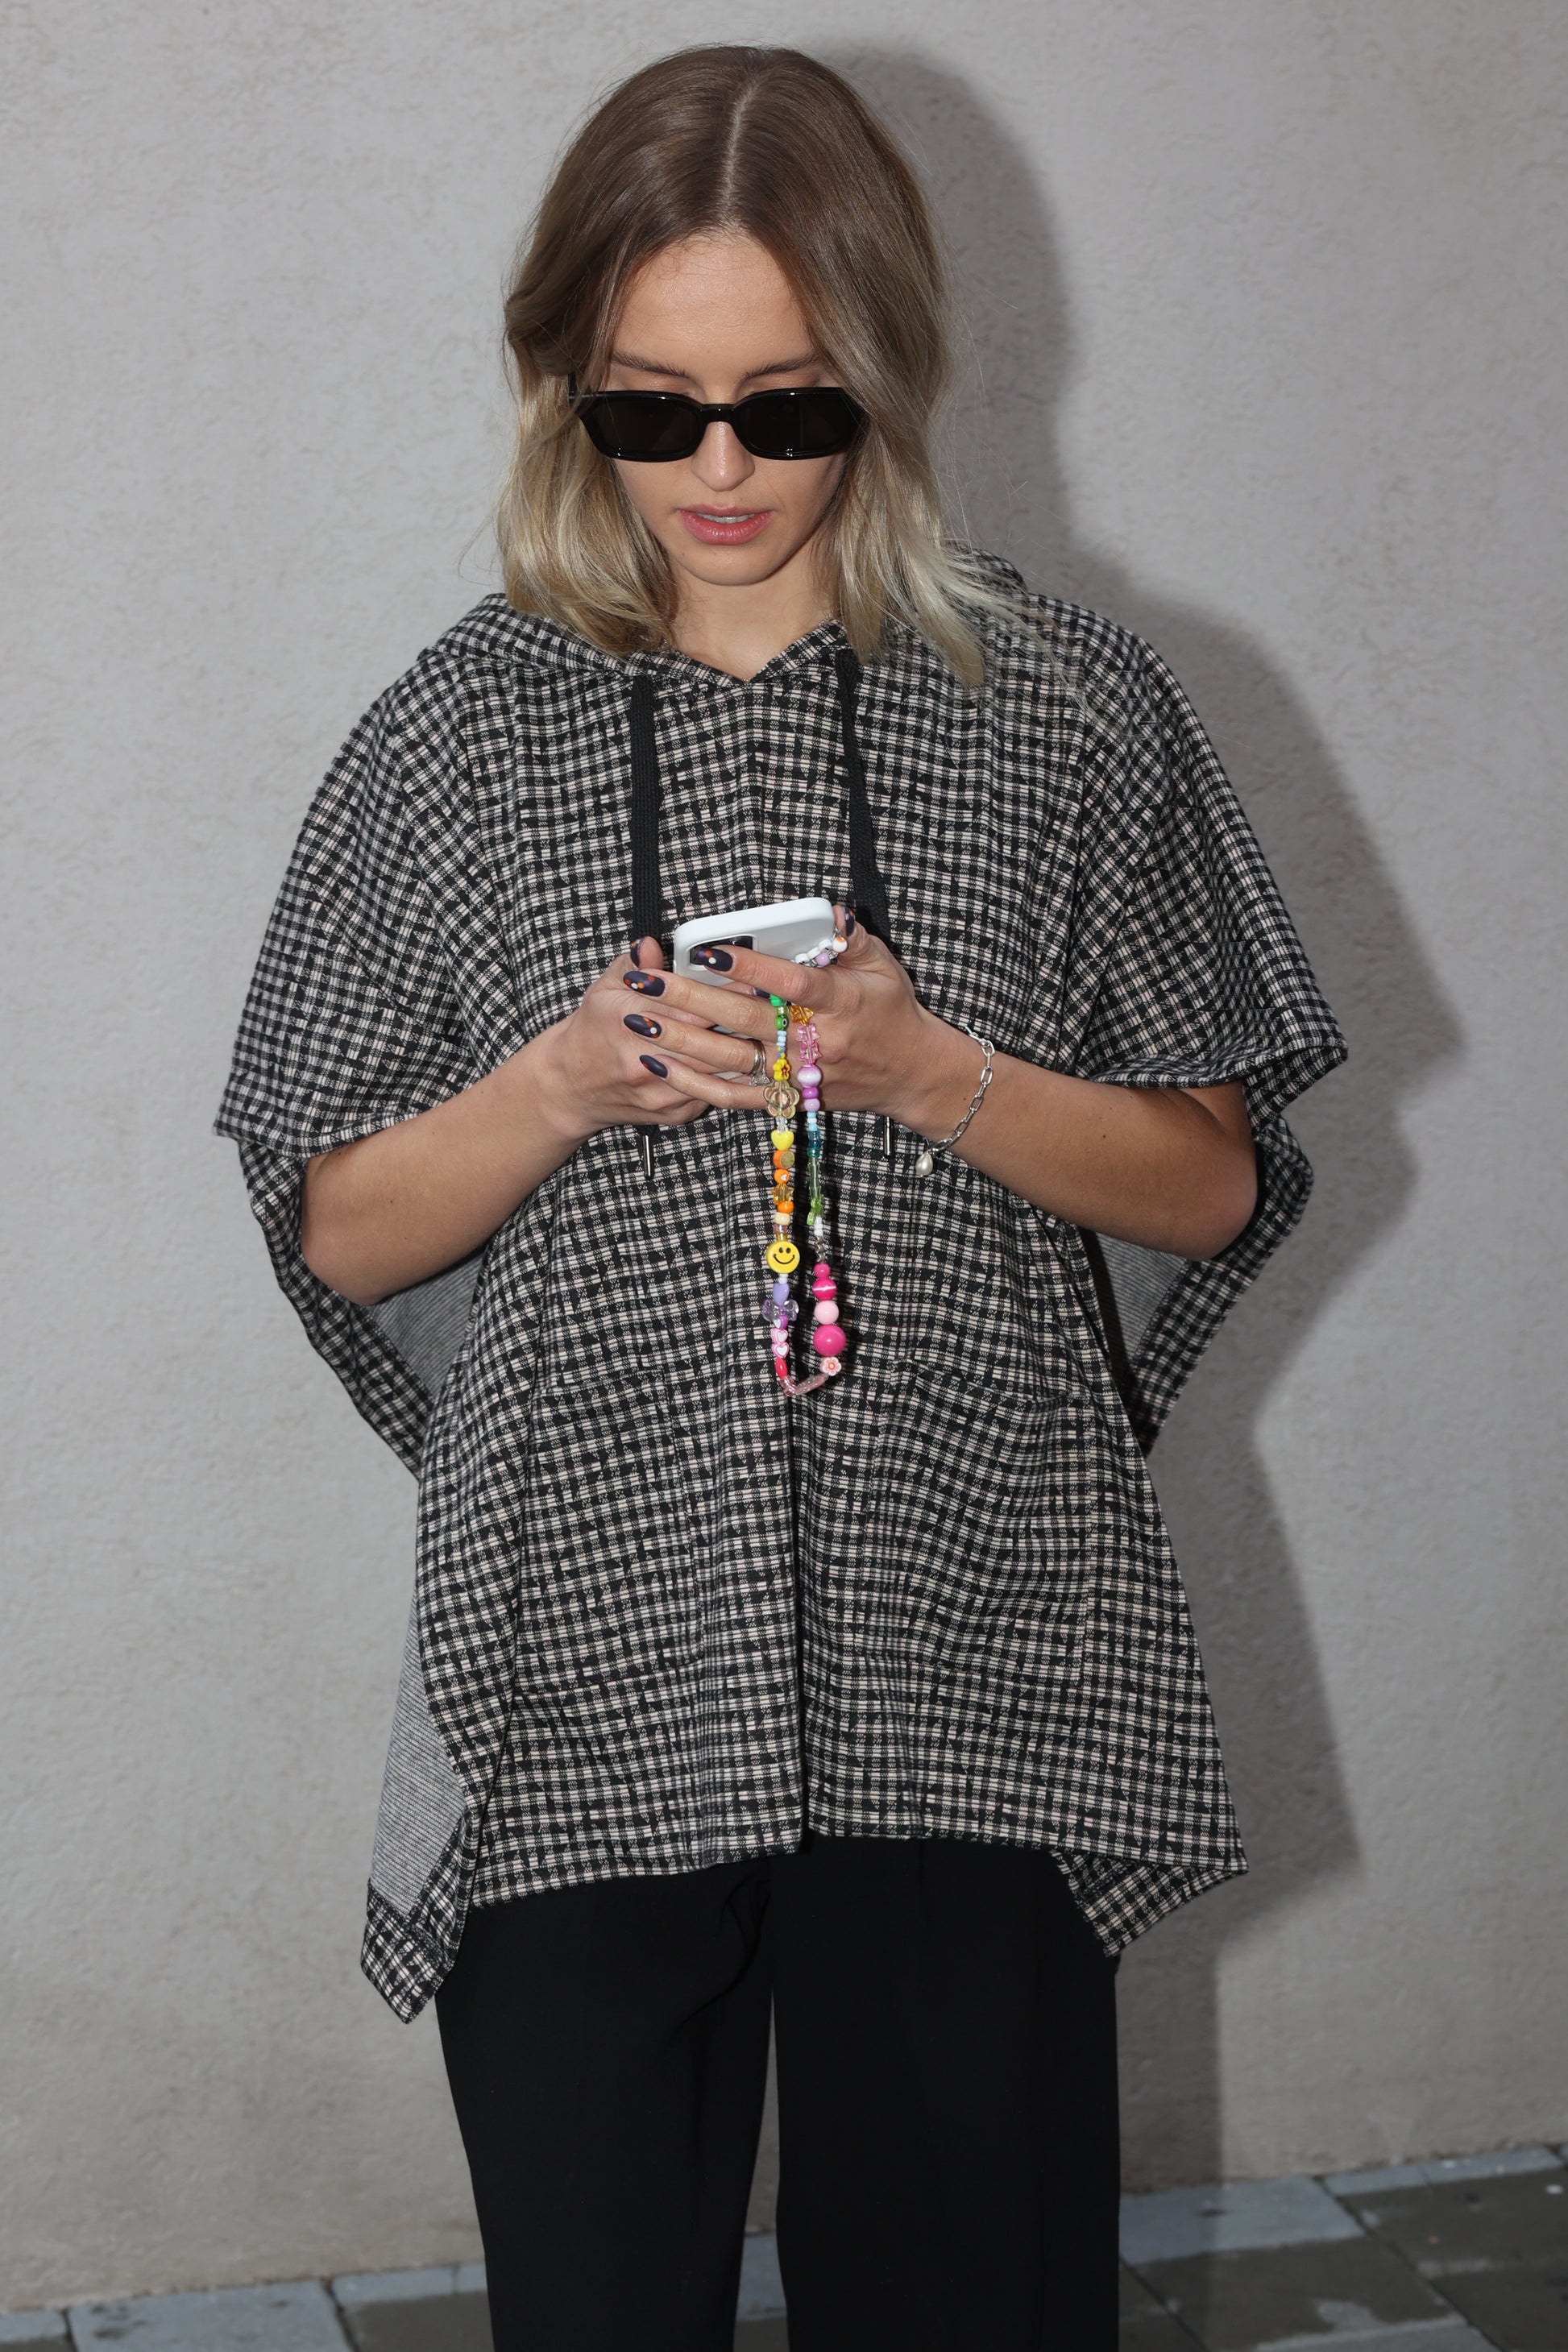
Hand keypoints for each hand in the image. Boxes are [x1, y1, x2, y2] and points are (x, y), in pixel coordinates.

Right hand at [532, 936, 775, 1141]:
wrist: (571, 1088)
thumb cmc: (592, 1031)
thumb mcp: (605, 988)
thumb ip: (633, 962)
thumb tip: (652, 943)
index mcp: (628, 1021)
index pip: (691, 1003)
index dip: (726, 990)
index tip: (755, 977)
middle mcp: (646, 1060)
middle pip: (712, 1038)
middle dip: (745, 1020)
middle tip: (776, 1001)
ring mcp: (662, 1092)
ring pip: (721, 1071)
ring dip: (751, 1051)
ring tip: (775, 1030)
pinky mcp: (675, 1113)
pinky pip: (718, 1094)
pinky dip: (740, 1076)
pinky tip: (759, 1059)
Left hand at [607, 906, 978, 1134]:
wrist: (910, 1075)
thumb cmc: (892, 1012)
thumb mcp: (883, 965)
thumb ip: (849, 936)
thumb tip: (829, 909)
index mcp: (841, 1002)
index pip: (790, 982)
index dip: (748, 967)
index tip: (709, 950)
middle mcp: (817, 1040)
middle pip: (747, 1018)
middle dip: (692, 998)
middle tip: (647, 980)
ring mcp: (800, 1072)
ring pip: (733, 1059)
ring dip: (682, 1041)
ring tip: (639, 1019)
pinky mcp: (789, 1096)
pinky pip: (735, 1096)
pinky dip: (695, 1083)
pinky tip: (661, 1063)